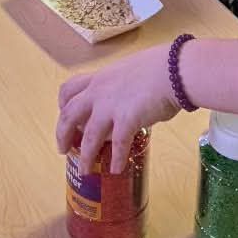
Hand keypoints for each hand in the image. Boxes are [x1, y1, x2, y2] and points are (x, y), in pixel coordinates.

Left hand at [56, 43, 177, 172]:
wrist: (174, 69)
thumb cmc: (161, 66)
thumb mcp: (131, 72)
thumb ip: (123, 88)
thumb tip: (131, 102)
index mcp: (100, 78)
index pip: (69, 89)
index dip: (63, 104)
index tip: (63, 114)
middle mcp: (99, 92)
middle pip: (69, 115)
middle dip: (63, 134)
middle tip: (63, 149)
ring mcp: (110, 107)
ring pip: (89, 136)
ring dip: (86, 156)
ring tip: (85, 170)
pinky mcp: (126, 120)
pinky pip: (117, 145)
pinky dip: (116, 159)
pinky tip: (116, 170)